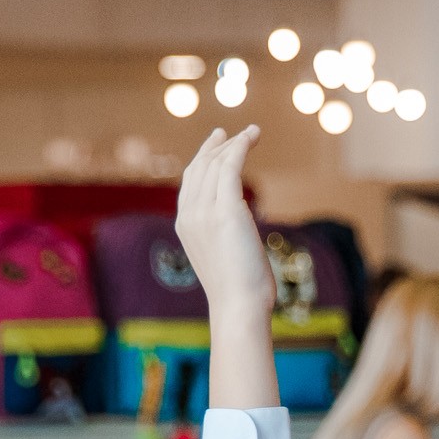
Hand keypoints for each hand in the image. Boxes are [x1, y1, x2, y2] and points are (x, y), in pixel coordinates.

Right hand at [172, 125, 270, 313]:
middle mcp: (189, 214)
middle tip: (235, 134)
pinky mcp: (225, 210)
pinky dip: (240, 147)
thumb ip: (224, 236)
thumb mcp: (224, 257)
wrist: (239, 305)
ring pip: (215, 164)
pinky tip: (251, 137)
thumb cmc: (239, 290)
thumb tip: (240, 234)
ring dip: (234, 143)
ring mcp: (204, 212)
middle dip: (217, 147)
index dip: (204, 159)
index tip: (219, 144)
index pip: (190, 182)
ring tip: (253, 133)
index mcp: (185, 225)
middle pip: (200, 168)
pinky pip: (230, 167)